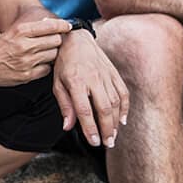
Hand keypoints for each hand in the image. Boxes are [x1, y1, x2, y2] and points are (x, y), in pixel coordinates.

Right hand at [0, 17, 69, 85]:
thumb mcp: (12, 32)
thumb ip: (31, 29)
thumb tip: (50, 23)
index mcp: (20, 31)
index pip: (50, 26)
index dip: (63, 26)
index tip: (67, 26)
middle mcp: (25, 45)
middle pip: (55, 41)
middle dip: (56, 41)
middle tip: (52, 42)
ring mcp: (27, 61)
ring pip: (53, 55)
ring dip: (51, 54)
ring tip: (43, 54)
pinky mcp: (27, 75)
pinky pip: (46, 69)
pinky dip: (45, 67)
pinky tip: (37, 64)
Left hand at [52, 28, 129, 146]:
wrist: (76, 39)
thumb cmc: (64, 63)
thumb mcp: (57, 83)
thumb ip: (64, 105)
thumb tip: (68, 127)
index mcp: (76, 82)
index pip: (84, 110)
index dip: (90, 128)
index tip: (94, 142)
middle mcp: (94, 78)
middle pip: (104, 108)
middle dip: (107, 129)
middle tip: (107, 143)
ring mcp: (106, 75)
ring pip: (116, 102)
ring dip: (116, 122)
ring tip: (113, 136)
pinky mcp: (114, 73)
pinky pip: (123, 92)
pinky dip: (125, 108)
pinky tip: (123, 120)